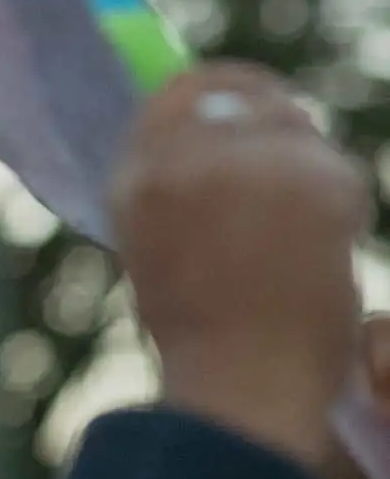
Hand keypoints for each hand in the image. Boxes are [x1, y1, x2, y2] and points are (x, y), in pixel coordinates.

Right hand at [110, 61, 369, 467]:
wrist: (241, 388)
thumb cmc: (203, 339)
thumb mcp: (161, 245)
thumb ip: (180, 185)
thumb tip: (221, 130)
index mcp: (135, 178)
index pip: (179, 90)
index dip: (220, 91)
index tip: (246, 107)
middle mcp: (183, 160)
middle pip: (240, 93)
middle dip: (272, 119)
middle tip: (294, 161)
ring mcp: (245, 166)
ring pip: (294, 128)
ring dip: (307, 166)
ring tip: (300, 230)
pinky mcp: (309, 181)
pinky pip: (337, 168)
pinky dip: (342, 205)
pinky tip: (326, 250)